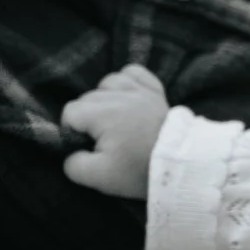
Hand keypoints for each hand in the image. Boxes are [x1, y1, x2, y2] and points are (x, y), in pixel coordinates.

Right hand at [61, 64, 168, 199]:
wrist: (179, 165)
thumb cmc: (137, 170)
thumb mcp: (99, 177)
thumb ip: (74, 164)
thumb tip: (70, 152)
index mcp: (103, 113)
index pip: (70, 112)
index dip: (72, 131)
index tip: (87, 146)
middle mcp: (120, 95)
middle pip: (87, 98)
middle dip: (88, 118)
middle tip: (104, 140)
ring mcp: (139, 89)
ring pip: (107, 82)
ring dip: (105, 98)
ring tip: (113, 120)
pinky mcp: (155, 90)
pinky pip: (133, 73)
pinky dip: (127, 82)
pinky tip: (126, 98)